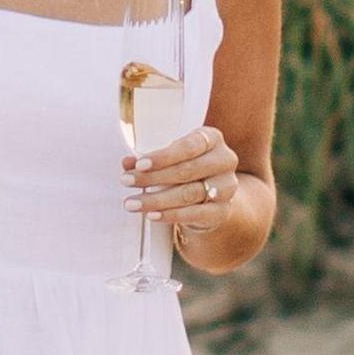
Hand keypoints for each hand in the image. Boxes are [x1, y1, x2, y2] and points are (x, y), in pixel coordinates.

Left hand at [124, 124, 243, 254]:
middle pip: (187, 170)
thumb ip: (149, 160)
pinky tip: (152, 215)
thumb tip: (127, 163)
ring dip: (157, 199)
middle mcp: (224, 160)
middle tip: (127, 182)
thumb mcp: (170, 159)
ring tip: (132, 203)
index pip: (189, 146)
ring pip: (189, 193)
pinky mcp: (222, 210)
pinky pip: (195, 214)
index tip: (139, 164)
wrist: (210, 197)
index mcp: (211, 139)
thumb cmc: (187, 168)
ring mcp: (227, 187)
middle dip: (153, 177)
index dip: (163, 157)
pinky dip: (171, 215)